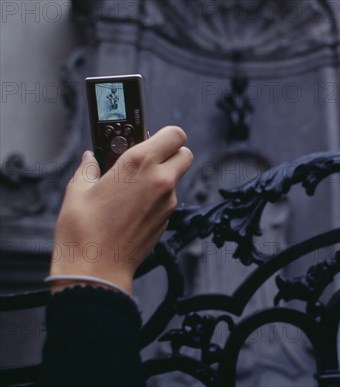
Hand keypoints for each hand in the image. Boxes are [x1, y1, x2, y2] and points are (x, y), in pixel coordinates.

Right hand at [49, 126, 193, 293]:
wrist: (96, 269)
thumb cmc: (84, 230)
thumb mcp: (78, 190)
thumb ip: (89, 168)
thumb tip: (91, 159)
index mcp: (139, 163)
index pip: (175, 134)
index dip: (166, 134)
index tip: (150, 138)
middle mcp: (160, 180)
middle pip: (185, 154)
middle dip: (170, 153)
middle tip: (147, 159)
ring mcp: (167, 202)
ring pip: (175, 179)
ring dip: (161, 177)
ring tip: (131, 187)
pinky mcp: (167, 220)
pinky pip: (167, 200)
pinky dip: (156, 199)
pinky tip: (132, 207)